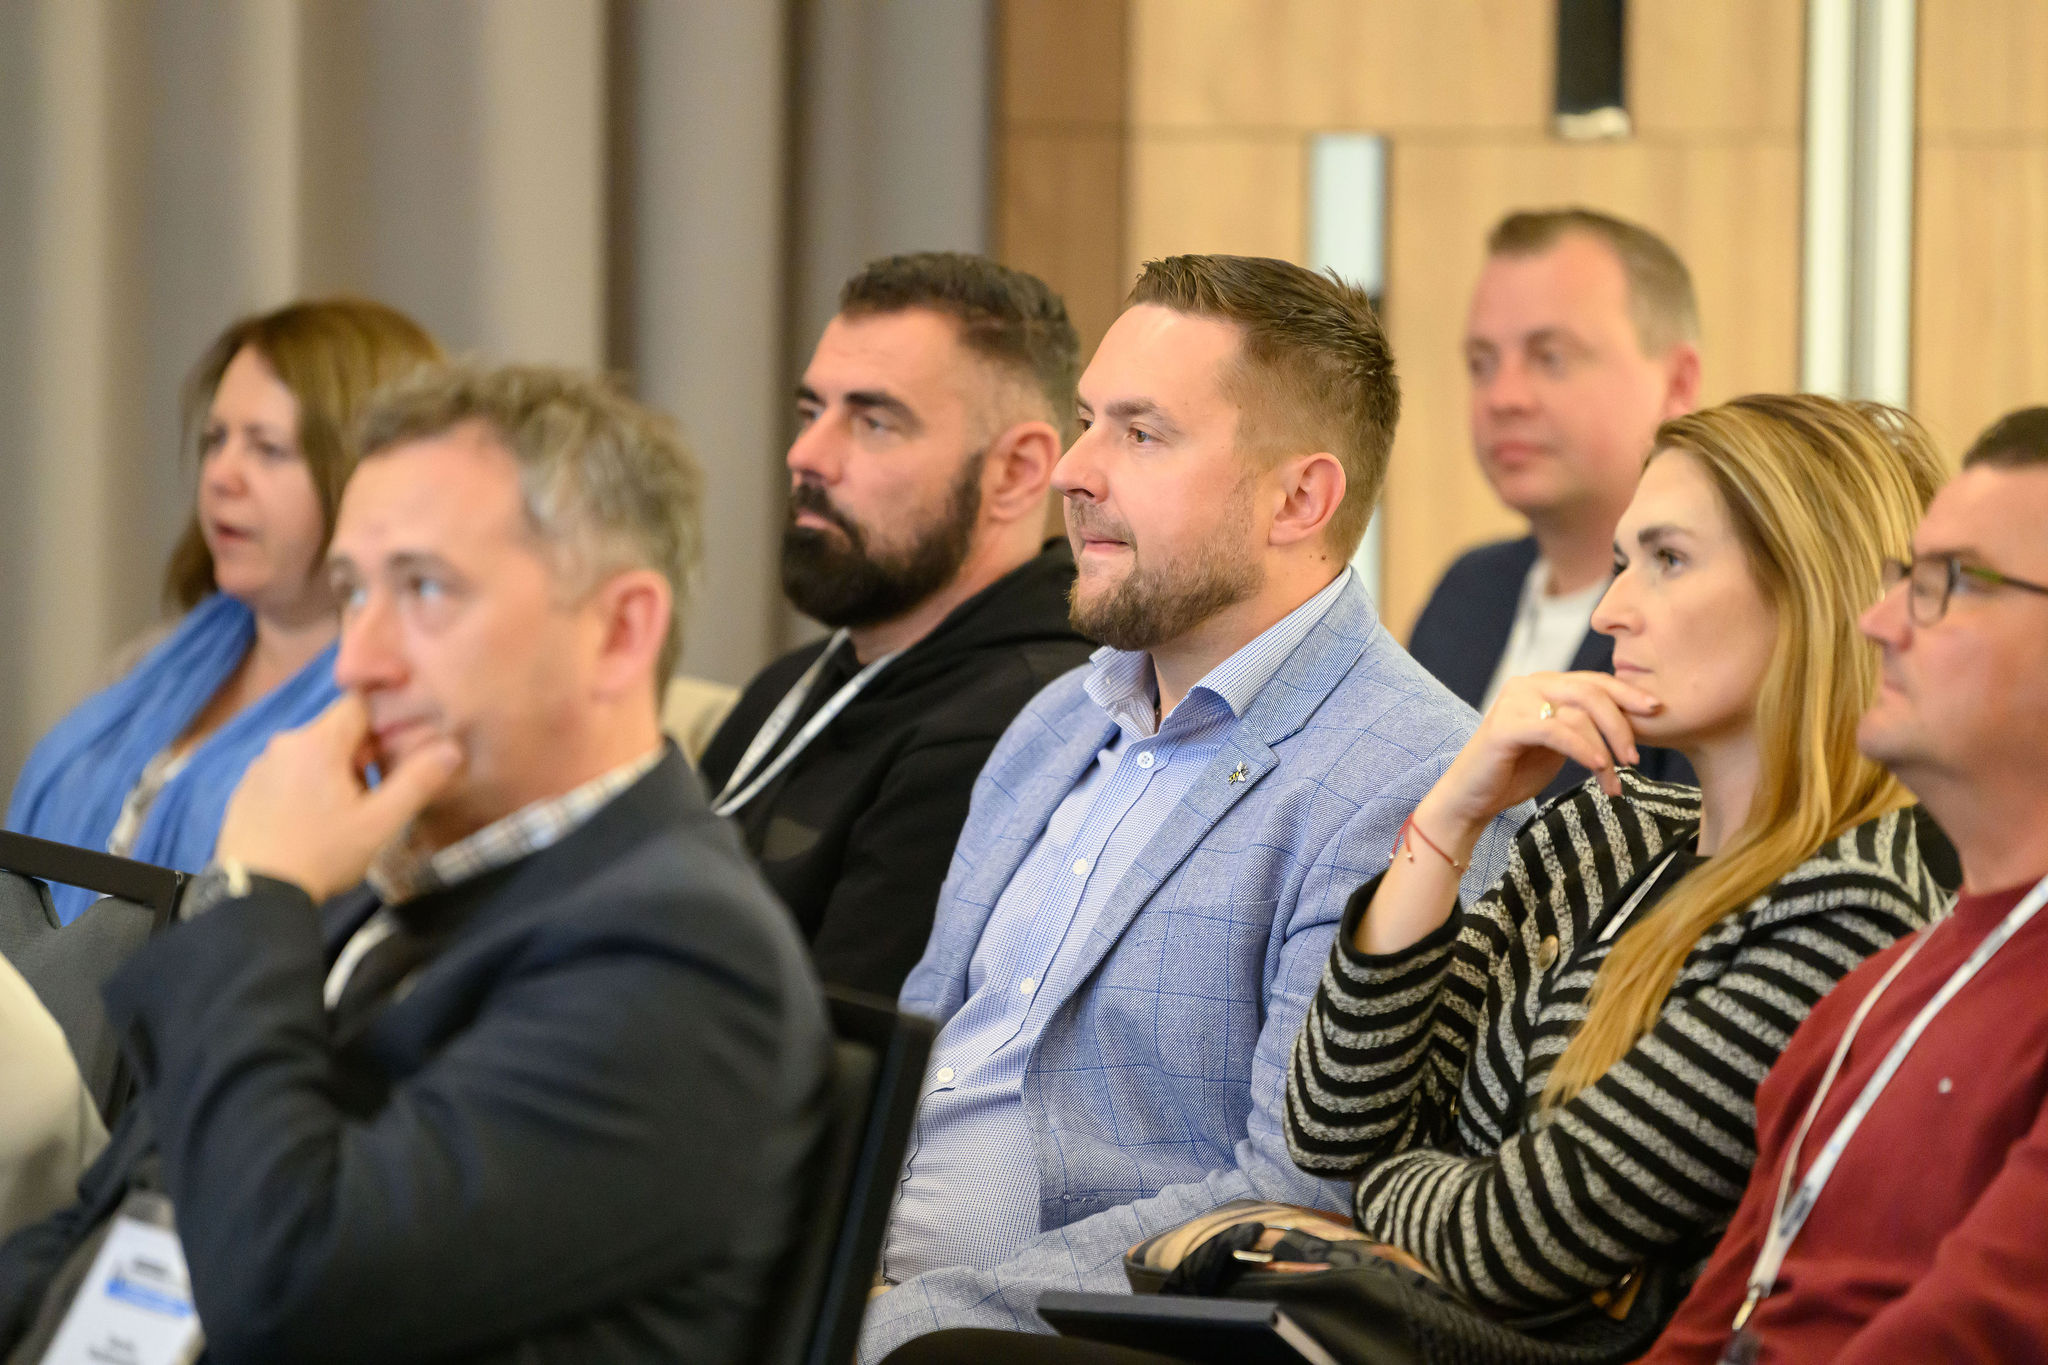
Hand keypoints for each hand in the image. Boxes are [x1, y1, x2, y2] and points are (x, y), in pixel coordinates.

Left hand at [215, 694, 462, 901]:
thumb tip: (452, 749)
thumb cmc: (323, 854)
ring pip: (310, 756)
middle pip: (335, 732)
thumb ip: (418, 782)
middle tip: (366, 802)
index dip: (382, 728)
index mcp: (317, 742)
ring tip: (336, 821)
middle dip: (357, 758)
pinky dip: (301, 791)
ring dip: (330, 775)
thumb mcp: (380, 824)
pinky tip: (305, 827)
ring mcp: (258, 767)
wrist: (255, 895)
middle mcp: (283, 744)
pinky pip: (284, 776)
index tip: (387, 762)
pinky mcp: (244, 790)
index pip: (359, 705)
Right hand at [1422, 672, 1663, 840]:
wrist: (1471, 798)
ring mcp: (1515, 702)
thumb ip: (1583, 726)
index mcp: (1542, 684)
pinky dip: (1584, 750)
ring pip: (1578, 711)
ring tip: (1616, 780)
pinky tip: (1599, 769)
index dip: (1627, 693)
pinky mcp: (1506, 725)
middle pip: (1591, 691)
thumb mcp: (1559, 744)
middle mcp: (1528, 685)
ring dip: (1605, 748)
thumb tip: (1630, 721)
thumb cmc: (1514, 773)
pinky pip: (1558, 732)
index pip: (1594, 681)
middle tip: (1636, 757)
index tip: (1657, 710)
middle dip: (1621, 723)